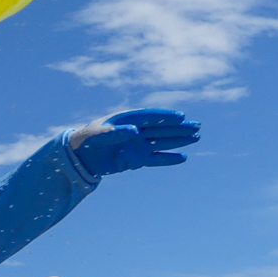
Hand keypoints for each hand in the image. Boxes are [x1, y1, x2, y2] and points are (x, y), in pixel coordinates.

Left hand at [69, 109, 200, 177]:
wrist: (80, 156)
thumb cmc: (86, 139)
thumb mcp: (96, 135)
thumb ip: (113, 133)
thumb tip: (134, 131)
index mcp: (126, 120)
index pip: (150, 117)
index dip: (165, 116)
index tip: (180, 116)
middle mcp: (136, 131)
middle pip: (161, 129)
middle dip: (179, 128)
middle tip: (197, 126)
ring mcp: (137, 145)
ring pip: (162, 142)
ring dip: (179, 141)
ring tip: (196, 137)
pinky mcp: (136, 160)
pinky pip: (155, 159)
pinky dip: (168, 159)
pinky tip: (183, 158)